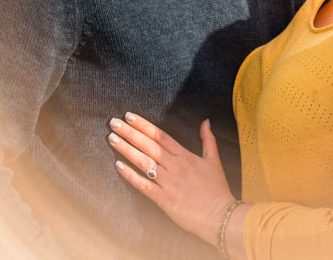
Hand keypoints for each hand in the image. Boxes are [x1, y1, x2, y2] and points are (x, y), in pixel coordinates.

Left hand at [108, 113, 236, 244]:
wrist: (221, 216)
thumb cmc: (217, 189)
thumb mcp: (214, 161)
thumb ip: (208, 140)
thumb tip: (206, 122)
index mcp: (185, 156)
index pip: (160, 136)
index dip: (143, 125)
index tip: (129, 116)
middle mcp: (175, 166)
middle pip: (148, 145)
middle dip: (129, 133)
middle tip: (113, 123)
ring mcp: (168, 182)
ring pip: (143, 162)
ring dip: (126, 149)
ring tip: (112, 139)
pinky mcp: (164, 199)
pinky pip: (144, 185)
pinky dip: (130, 175)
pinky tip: (118, 166)